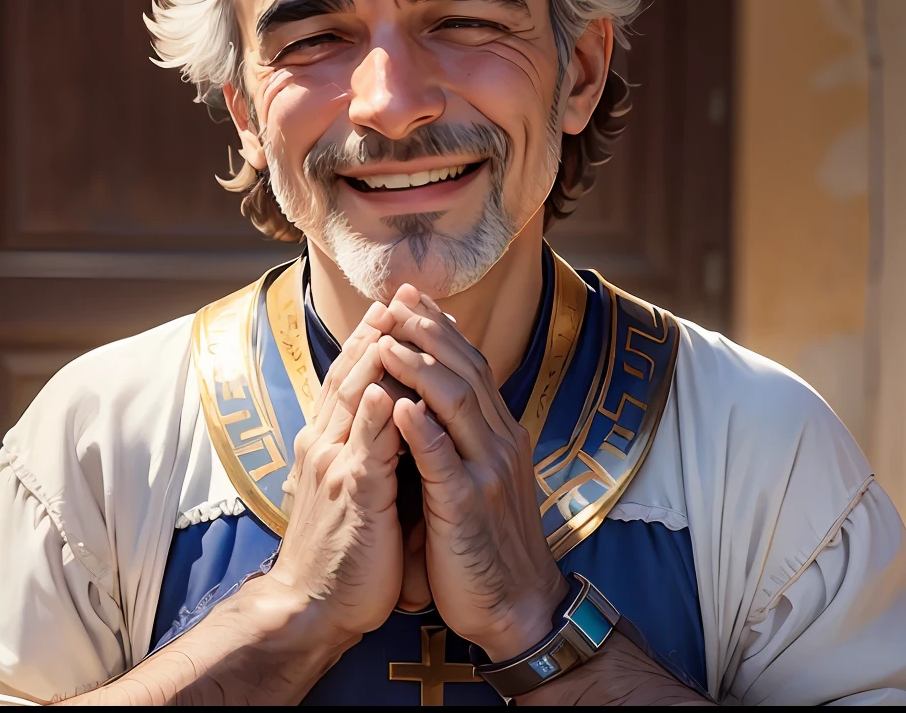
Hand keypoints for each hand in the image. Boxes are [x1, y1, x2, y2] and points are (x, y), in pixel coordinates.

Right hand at [265, 302, 407, 642]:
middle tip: (398, 294)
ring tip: (392, 318)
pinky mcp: (351, 495)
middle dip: (375, 332)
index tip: (396, 307)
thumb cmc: (341, 554)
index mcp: (330, 444)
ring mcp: (335, 466)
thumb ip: (371, 452)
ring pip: (354, 399)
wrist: (311, 607)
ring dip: (374, 357)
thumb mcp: (356, 488)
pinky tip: (383, 388)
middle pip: (350, 375)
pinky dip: (373, 415)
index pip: (352, 379)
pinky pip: (365, 448)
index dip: (373, 341)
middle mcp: (326, 445)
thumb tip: (397, 420)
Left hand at [372, 285, 569, 660]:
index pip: (471, 365)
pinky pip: (444, 461)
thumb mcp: (478, 479)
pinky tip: (399, 406)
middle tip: (397, 298)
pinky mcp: (469, 509)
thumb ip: (460, 438)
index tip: (410, 297)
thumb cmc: (486, 546)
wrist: (517, 608)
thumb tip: (431, 398)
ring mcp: (486, 474)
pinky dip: (422, 430)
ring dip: (421, 367)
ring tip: (388, 339)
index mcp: (499, 436)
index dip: (441, 329)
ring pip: (457, 405)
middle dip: (428, 332)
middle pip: (465, 371)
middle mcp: (499, 444)